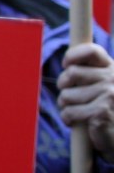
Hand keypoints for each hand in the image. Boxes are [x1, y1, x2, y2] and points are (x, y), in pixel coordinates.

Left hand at [58, 42, 113, 160]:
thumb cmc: (106, 109)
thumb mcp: (100, 86)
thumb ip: (88, 72)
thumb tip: (67, 64)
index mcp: (112, 69)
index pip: (91, 50)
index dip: (72, 55)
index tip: (66, 65)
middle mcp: (113, 78)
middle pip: (72, 73)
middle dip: (63, 85)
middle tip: (68, 96)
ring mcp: (109, 94)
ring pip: (67, 94)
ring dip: (64, 105)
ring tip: (74, 111)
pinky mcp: (101, 111)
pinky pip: (69, 111)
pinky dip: (67, 118)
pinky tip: (74, 122)